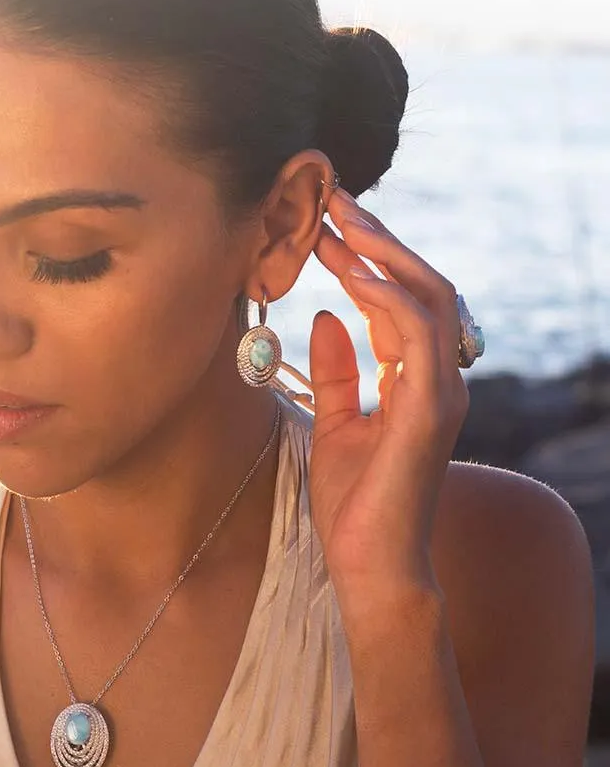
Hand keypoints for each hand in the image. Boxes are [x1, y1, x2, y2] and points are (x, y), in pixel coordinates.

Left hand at [307, 185, 469, 608]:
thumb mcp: (333, 423)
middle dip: (379, 240)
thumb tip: (327, 317)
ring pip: (430, 299)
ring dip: (383, 255)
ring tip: (340, 220)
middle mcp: (439, 379)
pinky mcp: (430, 411)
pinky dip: (388, 299)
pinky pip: (417, 338)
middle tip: (335, 200)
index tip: (326, 224)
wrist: (370, 566)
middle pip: (423, 286)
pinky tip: (353, 273)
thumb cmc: (355, 503)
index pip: (403, 301)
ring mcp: (441, 393)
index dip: (369, 258)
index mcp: (418, 380)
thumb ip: (337, 371)